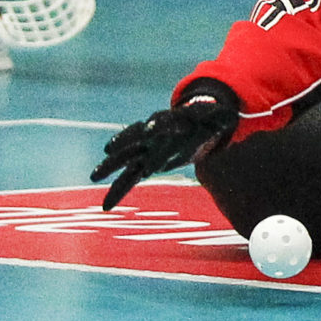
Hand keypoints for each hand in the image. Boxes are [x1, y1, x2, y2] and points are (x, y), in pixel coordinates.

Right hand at [91, 94, 237, 209]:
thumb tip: (227, 115)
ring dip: (111, 167)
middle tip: (108, 151)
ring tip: (94, 177)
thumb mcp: (217, 117)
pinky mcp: (147, 164)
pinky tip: (106, 206)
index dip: (157, 125)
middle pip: (136, 138)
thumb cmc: (208, 120)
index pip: (163, 122)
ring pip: (127, 159)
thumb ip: (217, 117)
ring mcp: (147, 150)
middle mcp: (155, 135)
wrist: (199, 125)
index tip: (149, 130)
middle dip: (122, 144)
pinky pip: (130, 178)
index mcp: (172, 121)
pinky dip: (118, 190)